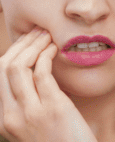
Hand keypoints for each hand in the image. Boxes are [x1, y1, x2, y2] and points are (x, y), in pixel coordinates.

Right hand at [0, 27, 97, 141]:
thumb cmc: (60, 141)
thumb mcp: (34, 124)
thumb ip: (28, 101)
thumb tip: (34, 69)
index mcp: (4, 119)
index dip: (11, 52)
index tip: (26, 41)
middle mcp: (10, 116)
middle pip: (3, 67)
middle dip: (21, 44)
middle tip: (37, 32)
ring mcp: (30, 112)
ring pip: (19, 66)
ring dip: (34, 45)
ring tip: (47, 36)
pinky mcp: (53, 108)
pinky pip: (42, 72)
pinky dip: (47, 55)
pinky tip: (55, 49)